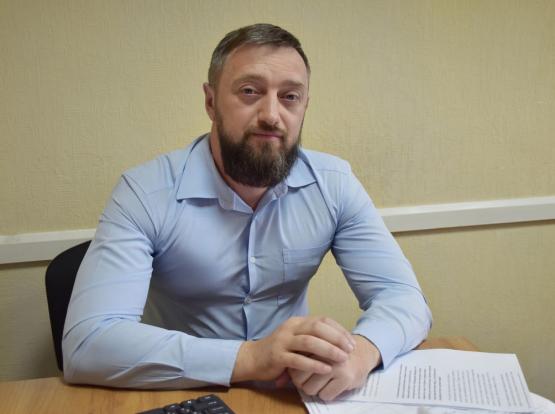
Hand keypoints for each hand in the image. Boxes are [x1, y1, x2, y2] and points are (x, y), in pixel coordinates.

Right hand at [231, 316, 355, 382]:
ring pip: (309, 342)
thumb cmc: (280, 350)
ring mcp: (283, 341)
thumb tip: (339, 340)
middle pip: (317, 328)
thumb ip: (313, 336)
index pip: (322, 320)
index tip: (351, 342)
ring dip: (328, 350)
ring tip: (342, 359)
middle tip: (350, 349)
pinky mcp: (277, 356)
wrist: (253, 358)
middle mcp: (290, 328)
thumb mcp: (296, 338)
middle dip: (336, 338)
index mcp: (297, 321)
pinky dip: (314, 364)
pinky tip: (326, 369)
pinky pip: (298, 360)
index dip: (339, 330)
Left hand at [288, 335, 380, 400]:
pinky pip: (325, 395)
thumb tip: (278, 382)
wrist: (362, 353)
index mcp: (313, 341)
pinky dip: (326, 394)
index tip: (299, 371)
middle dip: (301, 383)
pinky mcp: (346, 378)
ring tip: (322, 381)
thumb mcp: (314, 352)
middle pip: (298, 378)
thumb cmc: (332, 353)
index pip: (292, 362)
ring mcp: (336, 364)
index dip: (293, 371)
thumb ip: (297, 361)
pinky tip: (332, 384)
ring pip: (310, 389)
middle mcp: (324, 352)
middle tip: (310, 379)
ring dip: (314, 389)